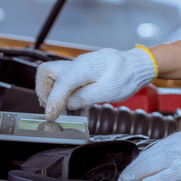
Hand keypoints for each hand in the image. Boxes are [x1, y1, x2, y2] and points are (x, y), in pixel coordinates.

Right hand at [36, 46, 156, 120]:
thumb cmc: (126, 77)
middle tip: (49, 108)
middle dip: (43, 90)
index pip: (59, 85)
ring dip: (50, 89)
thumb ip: (84, 97)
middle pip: (46, 71)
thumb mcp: (107, 92)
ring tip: (57, 106)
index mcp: (83, 68)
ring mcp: (79, 65)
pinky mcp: (82, 69)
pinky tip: (68, 100)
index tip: (50, 117)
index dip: (52, 103)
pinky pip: (63, 76)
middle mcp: (77, 63)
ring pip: (53, 73)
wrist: (138, 65)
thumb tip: (67, 103)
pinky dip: (60, 88)